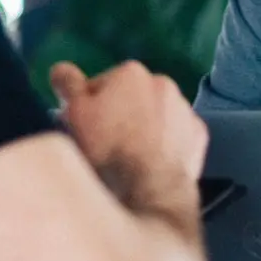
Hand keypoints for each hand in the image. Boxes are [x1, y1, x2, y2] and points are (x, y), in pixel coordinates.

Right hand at [49, 61, 207, 211]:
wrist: (150, 191)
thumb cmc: (107, 150)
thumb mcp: (76, 116)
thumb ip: (69, 86)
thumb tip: (61, 68)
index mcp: (130, 72)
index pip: (101, 86)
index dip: (89, 108)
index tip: (86, 129)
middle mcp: (162, 82)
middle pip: (131, 97)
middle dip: (120, 114)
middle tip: (108, 144)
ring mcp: (185, 108)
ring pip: (156, 114)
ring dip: (145, 127)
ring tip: (131, 157)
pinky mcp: (200, 134)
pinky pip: (177, 133)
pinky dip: (167, 143)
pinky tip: (154, 162)